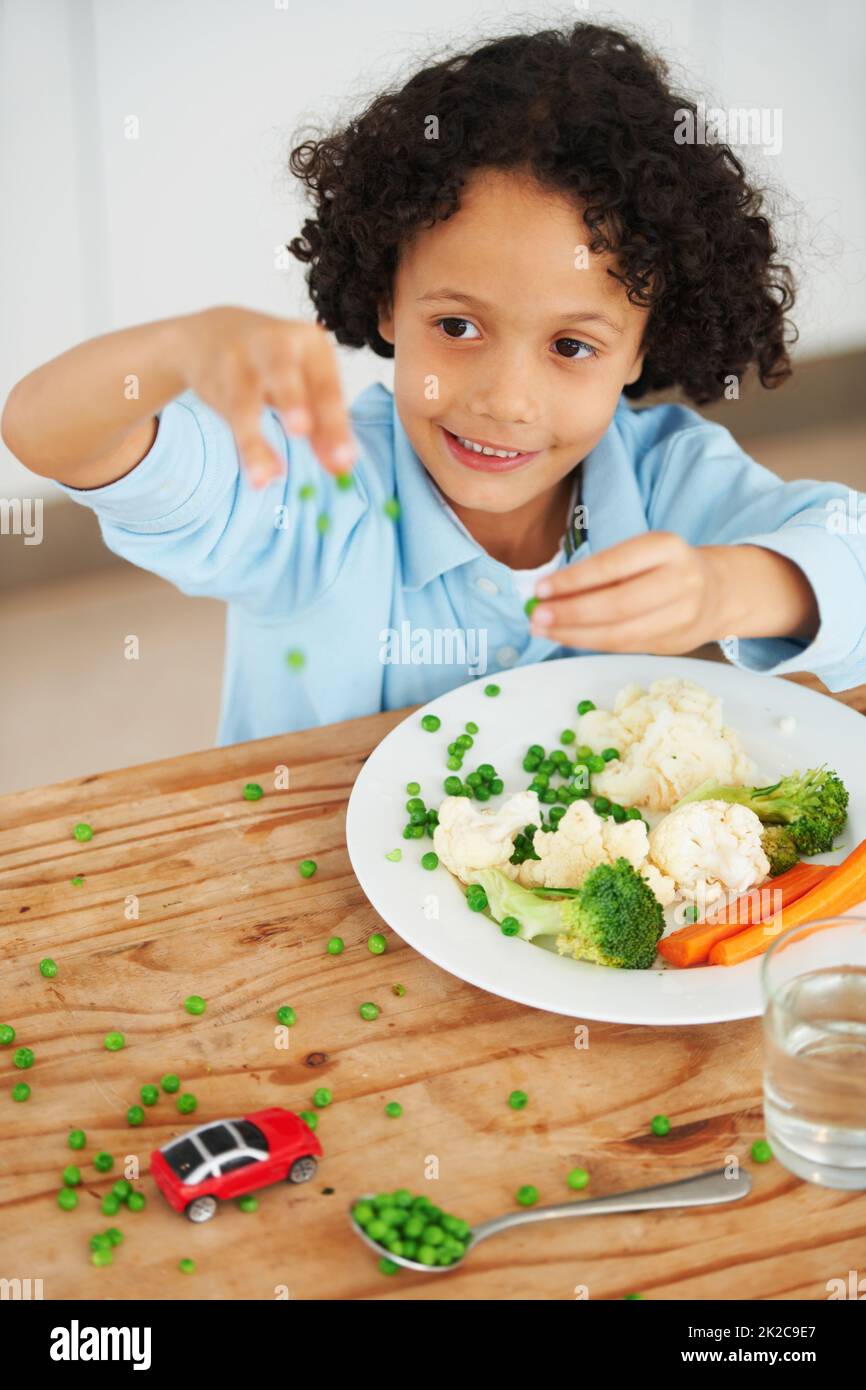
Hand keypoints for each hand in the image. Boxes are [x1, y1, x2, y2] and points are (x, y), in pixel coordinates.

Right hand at [181, 306, 354, 487]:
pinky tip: (258, 475)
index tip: (344, 461)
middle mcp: (275, 344)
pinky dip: (244, 446)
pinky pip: (229, 416)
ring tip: (267, 475)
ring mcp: (240, 359)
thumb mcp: (306, 385)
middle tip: (301, 430)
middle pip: (284, 372)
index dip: (336, 424)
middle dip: (292, 400)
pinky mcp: (216, 379)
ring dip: (254, 440)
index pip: (326, 385)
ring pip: (245, 401)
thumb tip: (341, 467)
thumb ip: (324, 426)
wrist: (212, 333)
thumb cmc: (274, 365)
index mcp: (310, 344)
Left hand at [530, 531, 721, 654]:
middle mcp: (680, 580)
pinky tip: (568, 637)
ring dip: (576, 634)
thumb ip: (601, 573)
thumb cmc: (663, 569)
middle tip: (537, 616)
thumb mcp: (640, 556)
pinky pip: (625, 645)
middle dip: (570, 612)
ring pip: (620, 632)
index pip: (612, 565)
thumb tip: (547, 592)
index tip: (540, 589)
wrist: (718, 592)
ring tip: (544, 630)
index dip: (573, 581)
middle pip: (616, 604)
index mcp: (666, 547)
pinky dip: (592, 642)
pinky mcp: (675, 642)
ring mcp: (682, 614)